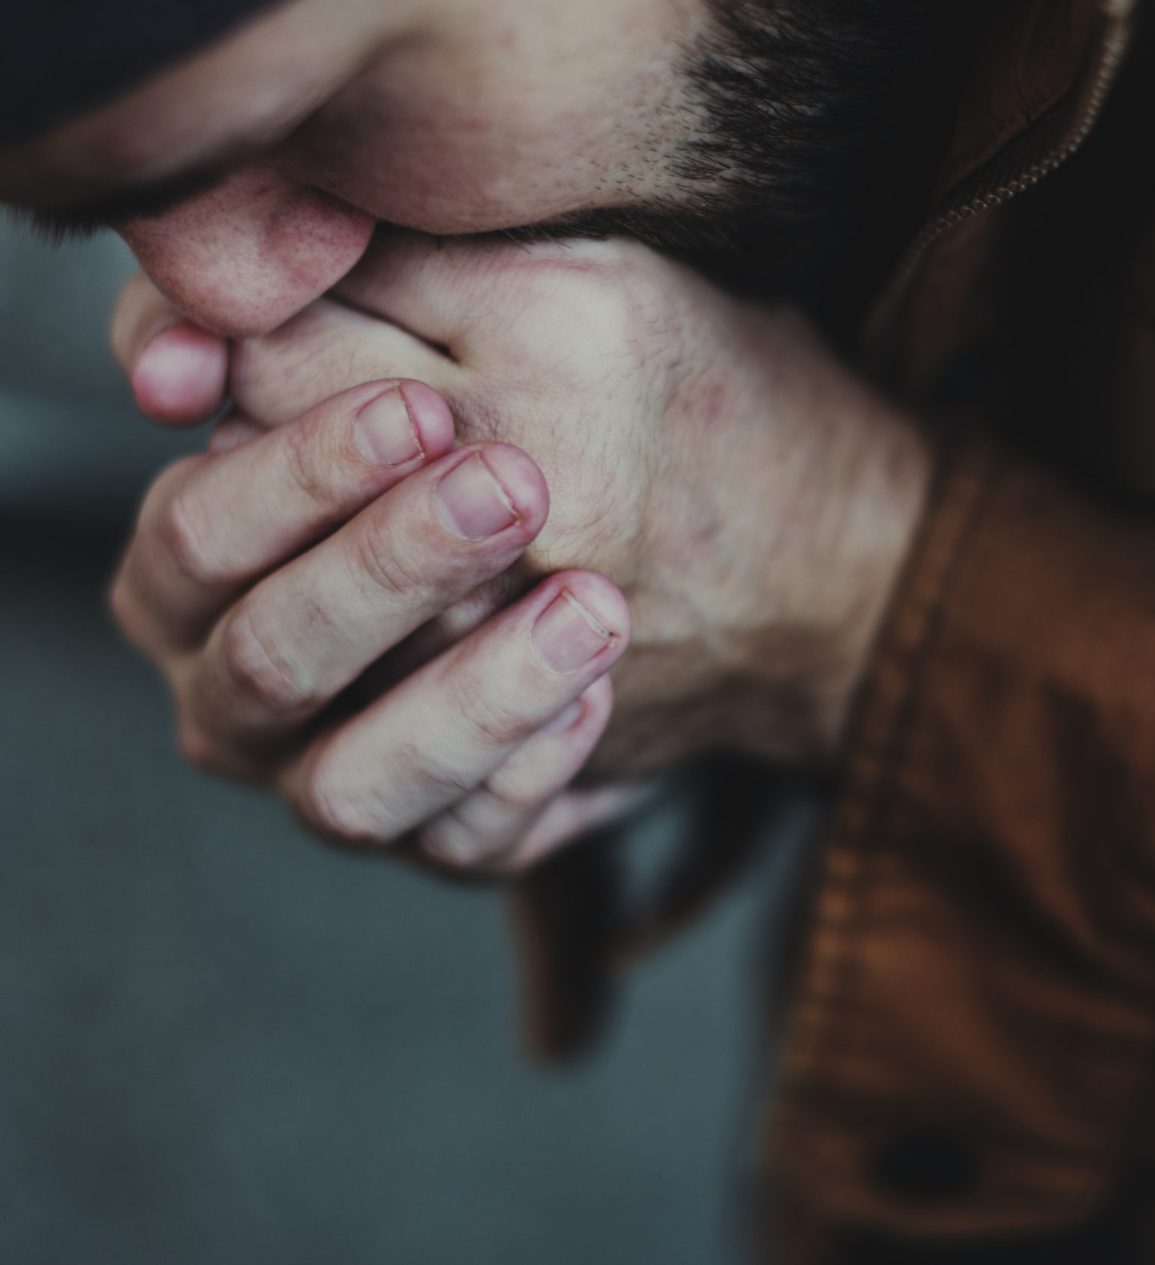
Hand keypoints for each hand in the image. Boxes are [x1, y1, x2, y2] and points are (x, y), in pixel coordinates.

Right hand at [107, 366, 639, 870]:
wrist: (623, 542)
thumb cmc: (463, 433)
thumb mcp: (389, 348)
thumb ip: (279, 331)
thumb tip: (173, 365)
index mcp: (190, 575)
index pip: (197, 536)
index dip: (301, 475)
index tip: (421, 412)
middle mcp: (236, 695)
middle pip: (273, 656)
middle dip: (392, 570)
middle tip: (514, 488)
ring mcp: (328, 781)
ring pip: (355, 785)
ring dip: (475, 695)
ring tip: (591, 607)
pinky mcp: (436, 841)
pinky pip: (462, 842)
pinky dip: (530, 771)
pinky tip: (599, 693)